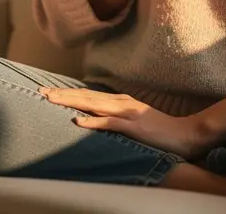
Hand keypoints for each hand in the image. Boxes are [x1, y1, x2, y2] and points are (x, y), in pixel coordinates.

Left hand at [39, 87, 214, 159]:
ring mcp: (127, 113)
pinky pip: (110, 123)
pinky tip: (78, 120)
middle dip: (62, 94)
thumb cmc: (159, 129)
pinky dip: (93, 120)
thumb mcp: (134, 119)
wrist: (185, 134)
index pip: (88, 94)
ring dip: (71, 101)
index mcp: (120, 100)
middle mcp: (121, 102)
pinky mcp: (134, 126)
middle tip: (40, 92)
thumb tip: (95, 115)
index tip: (47, 91)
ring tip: (52, 100)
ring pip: (93, 104)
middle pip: (86, 96)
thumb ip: (116, 115)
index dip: (67, 92)